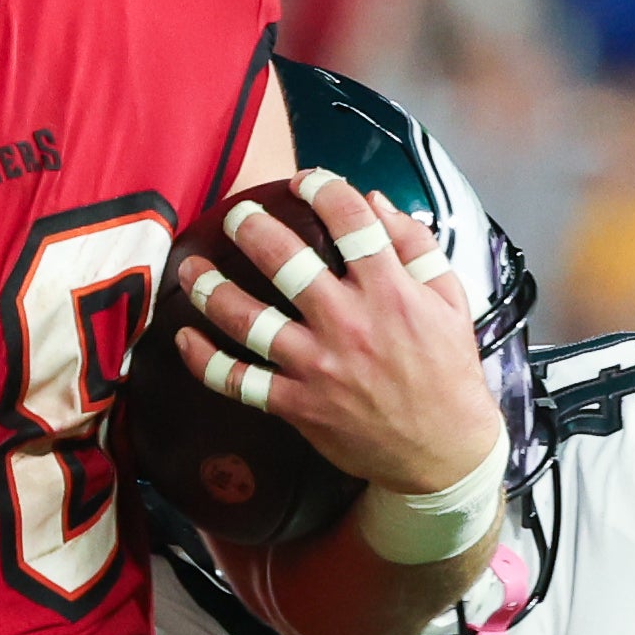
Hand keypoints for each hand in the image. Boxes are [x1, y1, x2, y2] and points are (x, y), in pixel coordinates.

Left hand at [177, 174, 502, 493]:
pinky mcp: (298, 405)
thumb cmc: (447, 370)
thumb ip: (415, 246)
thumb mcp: (450, 299)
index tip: (304, 181)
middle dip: (252, 228)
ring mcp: (318, 366)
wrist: (444, 452)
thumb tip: (375, 200)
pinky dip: (205, 361)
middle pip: (287, 262)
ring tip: (191, 266)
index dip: (323, 189)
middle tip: (236, 215)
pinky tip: (184, 338)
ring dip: (211, 289)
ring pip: (249, 319)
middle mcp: (349, 323)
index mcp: (390, 292)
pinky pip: (239, 380)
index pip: (351, 223)